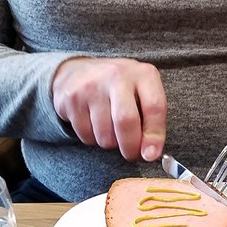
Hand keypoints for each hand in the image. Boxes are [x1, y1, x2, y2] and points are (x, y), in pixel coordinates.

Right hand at [51, 56, 166, 161]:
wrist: (78, 71)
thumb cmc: (118, 88)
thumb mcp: (141, 93)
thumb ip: (151, 120)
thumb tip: (150, 154)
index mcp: (142, 74)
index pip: (154, 107)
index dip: (154, 136)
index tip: (151, 155)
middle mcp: (117, 75)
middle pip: (126, 121)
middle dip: (130, 147)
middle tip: (131, 154)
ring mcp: (92, 85)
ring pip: (104, 134)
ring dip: (110, 143)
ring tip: (110, 130)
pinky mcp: (72, 98)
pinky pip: (86, 135)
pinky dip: (92, 138)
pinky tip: (92, 123)